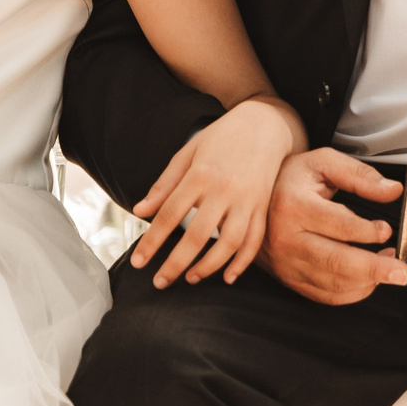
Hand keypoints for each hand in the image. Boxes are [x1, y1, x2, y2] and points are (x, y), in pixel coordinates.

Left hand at [130, 96, 307, 287]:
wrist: (267, 123)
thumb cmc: (223, 137)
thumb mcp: (188, 153)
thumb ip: (164, 184)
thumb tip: (140, 211)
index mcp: (200, 175)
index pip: (169, 216)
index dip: (151, 243)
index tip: (139, 262)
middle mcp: (224, 189)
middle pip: (197, 235)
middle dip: (176, 264)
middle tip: (160, 283)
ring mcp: (247, 199)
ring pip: (229, 242)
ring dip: (209, 266)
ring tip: (191, 278)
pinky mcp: (263, 205)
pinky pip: (255, 239)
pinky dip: (243, 261)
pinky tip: (228, 276)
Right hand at [263, 147, 406, 305]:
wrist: (256, 199)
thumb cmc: (293, 178)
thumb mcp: (325, 162)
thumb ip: (360, 176)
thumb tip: (393, 191)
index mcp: (294, 206)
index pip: (337, 225)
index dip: (366, 231)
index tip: (388, 231)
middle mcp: (286, 239)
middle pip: (334, 261)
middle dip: (373, 269)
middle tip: (402, 273)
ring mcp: (286, 263)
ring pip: (331, 283)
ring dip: (367, 280)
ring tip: (391, 266)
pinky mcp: (289, 278)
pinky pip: (323, 294)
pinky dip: (351, 292)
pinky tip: (370, 279)